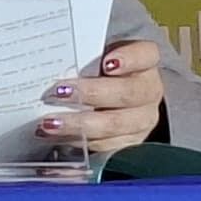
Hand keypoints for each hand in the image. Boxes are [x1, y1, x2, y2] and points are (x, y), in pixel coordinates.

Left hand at [39, 38, 168, 153]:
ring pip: (116, 124)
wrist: (106, 96)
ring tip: (51, 123)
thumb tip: (54, 63)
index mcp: (145, 62)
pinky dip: (80, 142)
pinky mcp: (130, 142)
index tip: (107, 63)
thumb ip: (84, 58)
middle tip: (60, 93)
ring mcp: (143, 119)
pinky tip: (58, 137)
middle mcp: (149, 91)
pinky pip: (107, 145)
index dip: (129, 59)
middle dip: (91, 93)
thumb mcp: (94, 57)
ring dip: (80, 124)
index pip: (146, 55)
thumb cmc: (96, 70)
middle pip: (128, 93)